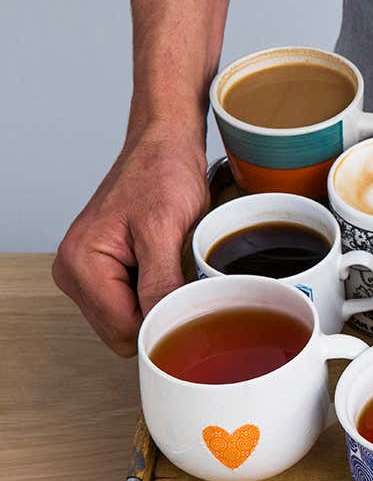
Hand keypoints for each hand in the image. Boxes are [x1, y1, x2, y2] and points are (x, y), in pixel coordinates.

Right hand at [53, 123, 209, 356]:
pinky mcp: (103, 272)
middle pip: (122, 332)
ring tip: (172, 267)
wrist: (164, 148)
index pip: (123, 330)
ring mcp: (85, 274)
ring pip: (128, 322)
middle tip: (184, 279)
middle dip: (157, 314)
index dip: (161, 323)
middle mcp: (73, 272)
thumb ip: (159, 281)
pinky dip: (154, 294)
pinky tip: (165, 268)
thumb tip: (162, 324)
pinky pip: (132, 305)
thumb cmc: (162, 175)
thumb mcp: (165, 229)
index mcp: (81, 263)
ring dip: (156, 303)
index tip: (191, 302)